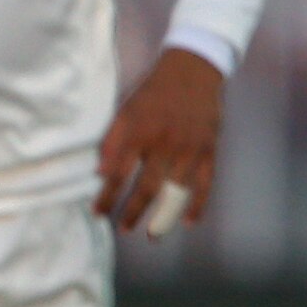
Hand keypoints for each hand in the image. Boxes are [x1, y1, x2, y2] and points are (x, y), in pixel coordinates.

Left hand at [97, 46, 223, 233]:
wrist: (192, 71)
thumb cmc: (152, 93)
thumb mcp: (125, 111)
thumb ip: (112, 141)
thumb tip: (99, 173)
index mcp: (139, 132)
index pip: (118, 173)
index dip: (107, 196)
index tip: (98, 213)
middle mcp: (165, 143)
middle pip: (148, 187)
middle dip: (134, 212)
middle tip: (124, 230)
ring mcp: (190, 148)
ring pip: (176, 190)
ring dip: (164, 216)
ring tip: (153, 235)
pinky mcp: (209, 150)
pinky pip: (204, 183)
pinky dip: (197, 204)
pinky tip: (188, 222)